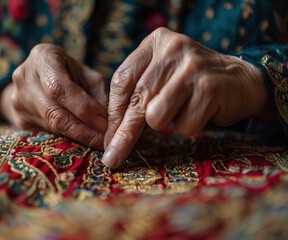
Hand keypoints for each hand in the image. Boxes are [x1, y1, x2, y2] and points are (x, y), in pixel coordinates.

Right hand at [0, 44, 107, 149]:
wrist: (37, 77)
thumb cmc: (69, 71)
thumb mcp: (87, 74)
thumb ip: (98, 94)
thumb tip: (111, 123)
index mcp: (42, 58)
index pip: (60, 88)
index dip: (83, 109)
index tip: (104, 124)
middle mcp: (24, 78)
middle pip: (53, 112)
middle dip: (83, 130)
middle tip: (105, 142)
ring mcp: (18, 100)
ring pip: (51, 126)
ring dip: (78, 137)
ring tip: (99, 142)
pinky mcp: (20, 119)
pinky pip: (47, 133)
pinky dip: (68, 139)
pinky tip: (83, 141)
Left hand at [103, 27, 270, 167]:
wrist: (240, 81)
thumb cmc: (190, 83)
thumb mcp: (162, 76)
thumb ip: (137, 93)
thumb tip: (110, 134)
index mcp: (156, 42)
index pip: (122, 80)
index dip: (113, 113)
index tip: (107, 137)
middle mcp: (173, 49)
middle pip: (137, 100)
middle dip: (124, 134)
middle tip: (113, 157)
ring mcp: (193, 67)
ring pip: (157, 116)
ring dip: (167, 123)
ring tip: (183, 108)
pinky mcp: (210, 88)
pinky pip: (184, 126)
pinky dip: (189, 126)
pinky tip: (202, 110)